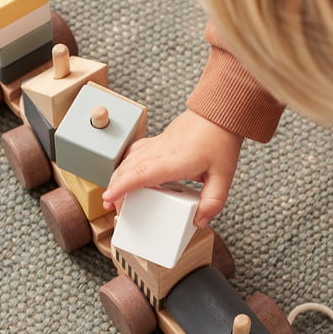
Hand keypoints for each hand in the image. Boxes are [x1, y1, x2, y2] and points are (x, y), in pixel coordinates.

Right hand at [103, 109, 243, 227]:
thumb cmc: (220, 140)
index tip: (109, 198)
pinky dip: (125, 165)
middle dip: (115, 188)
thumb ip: (213, 201)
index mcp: (174, 160)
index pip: (141, 173)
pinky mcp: (157, 141)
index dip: (122, 186)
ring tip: (114, 195)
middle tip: (111, 206)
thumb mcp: (223, 176)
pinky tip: (125, 173)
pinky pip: (134, 152)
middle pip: (128, 168)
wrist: (219, 113)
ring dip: (117, 177)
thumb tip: (200, 220)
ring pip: (128, 159)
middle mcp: (160, 150)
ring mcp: (156, 144)